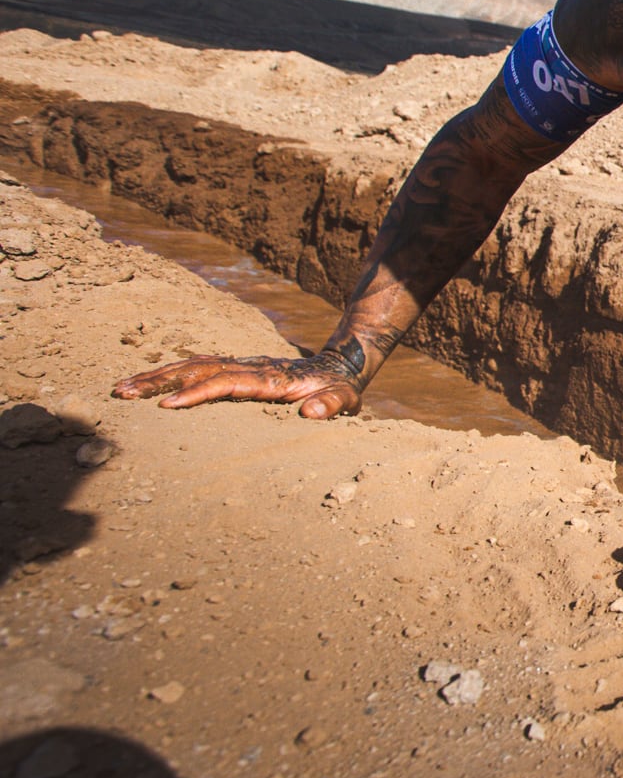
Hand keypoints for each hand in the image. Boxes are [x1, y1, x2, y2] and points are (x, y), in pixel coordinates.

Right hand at [112, 350, 363, 418]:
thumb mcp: (344, 399)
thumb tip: (311, 413)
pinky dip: (171, 373)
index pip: (226, 383)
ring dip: (157, 375)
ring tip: (122, 388)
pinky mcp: (236, 368)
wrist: (339, 366)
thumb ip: (331, 405)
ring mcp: (241, 365)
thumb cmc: (339, 388)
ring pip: (192, 364)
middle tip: (123, 394)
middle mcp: (250, 367)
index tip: (167, 406)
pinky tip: (147, 384)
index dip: (197, 393)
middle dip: (160, 380)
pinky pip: (198, 367)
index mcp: (270, 378)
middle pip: (198, 368)